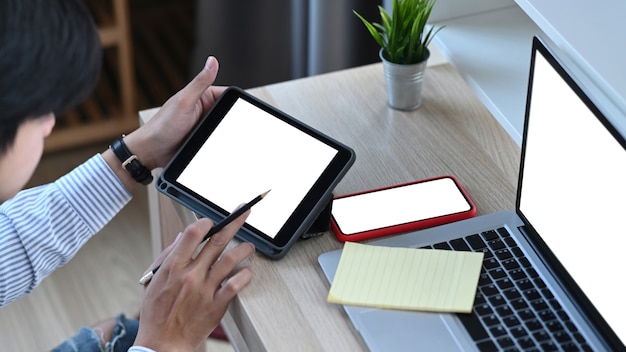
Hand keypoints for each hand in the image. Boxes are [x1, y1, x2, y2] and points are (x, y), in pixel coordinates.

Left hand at [125, 56, 227, 169]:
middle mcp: (203, 109)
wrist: (151, 151)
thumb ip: (200, 82)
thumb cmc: (162, 126)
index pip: (226, 95)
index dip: (235, 101)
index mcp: (201, 96)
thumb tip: (212, 60)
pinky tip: (220, 145)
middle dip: (231, 120)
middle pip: (227, 112)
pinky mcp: (202, 138)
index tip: (244, 109)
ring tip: (222, 138)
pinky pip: (216, 138)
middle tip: (229, 128)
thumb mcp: (184, 102)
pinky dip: (220, 141)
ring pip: (223, 127)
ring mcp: (203, 124)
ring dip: (224, 132)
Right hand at [133, 215, 254, 350]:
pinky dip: (246, 274)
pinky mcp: (217, 305)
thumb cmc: (156, 314)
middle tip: (244, 212)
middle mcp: (191, 275)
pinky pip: (236, 284)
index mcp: (173, 267)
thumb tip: (181, 237)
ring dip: (245, 248)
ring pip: (232, 259)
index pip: (193, 233)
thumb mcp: (153, 280)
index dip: (206, 222)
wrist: (162, 344)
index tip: (212, 220)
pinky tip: (248, 270)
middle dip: (235, 222)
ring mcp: (205, 289)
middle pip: (218, 241)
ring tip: (250, 246)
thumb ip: (168, 256)